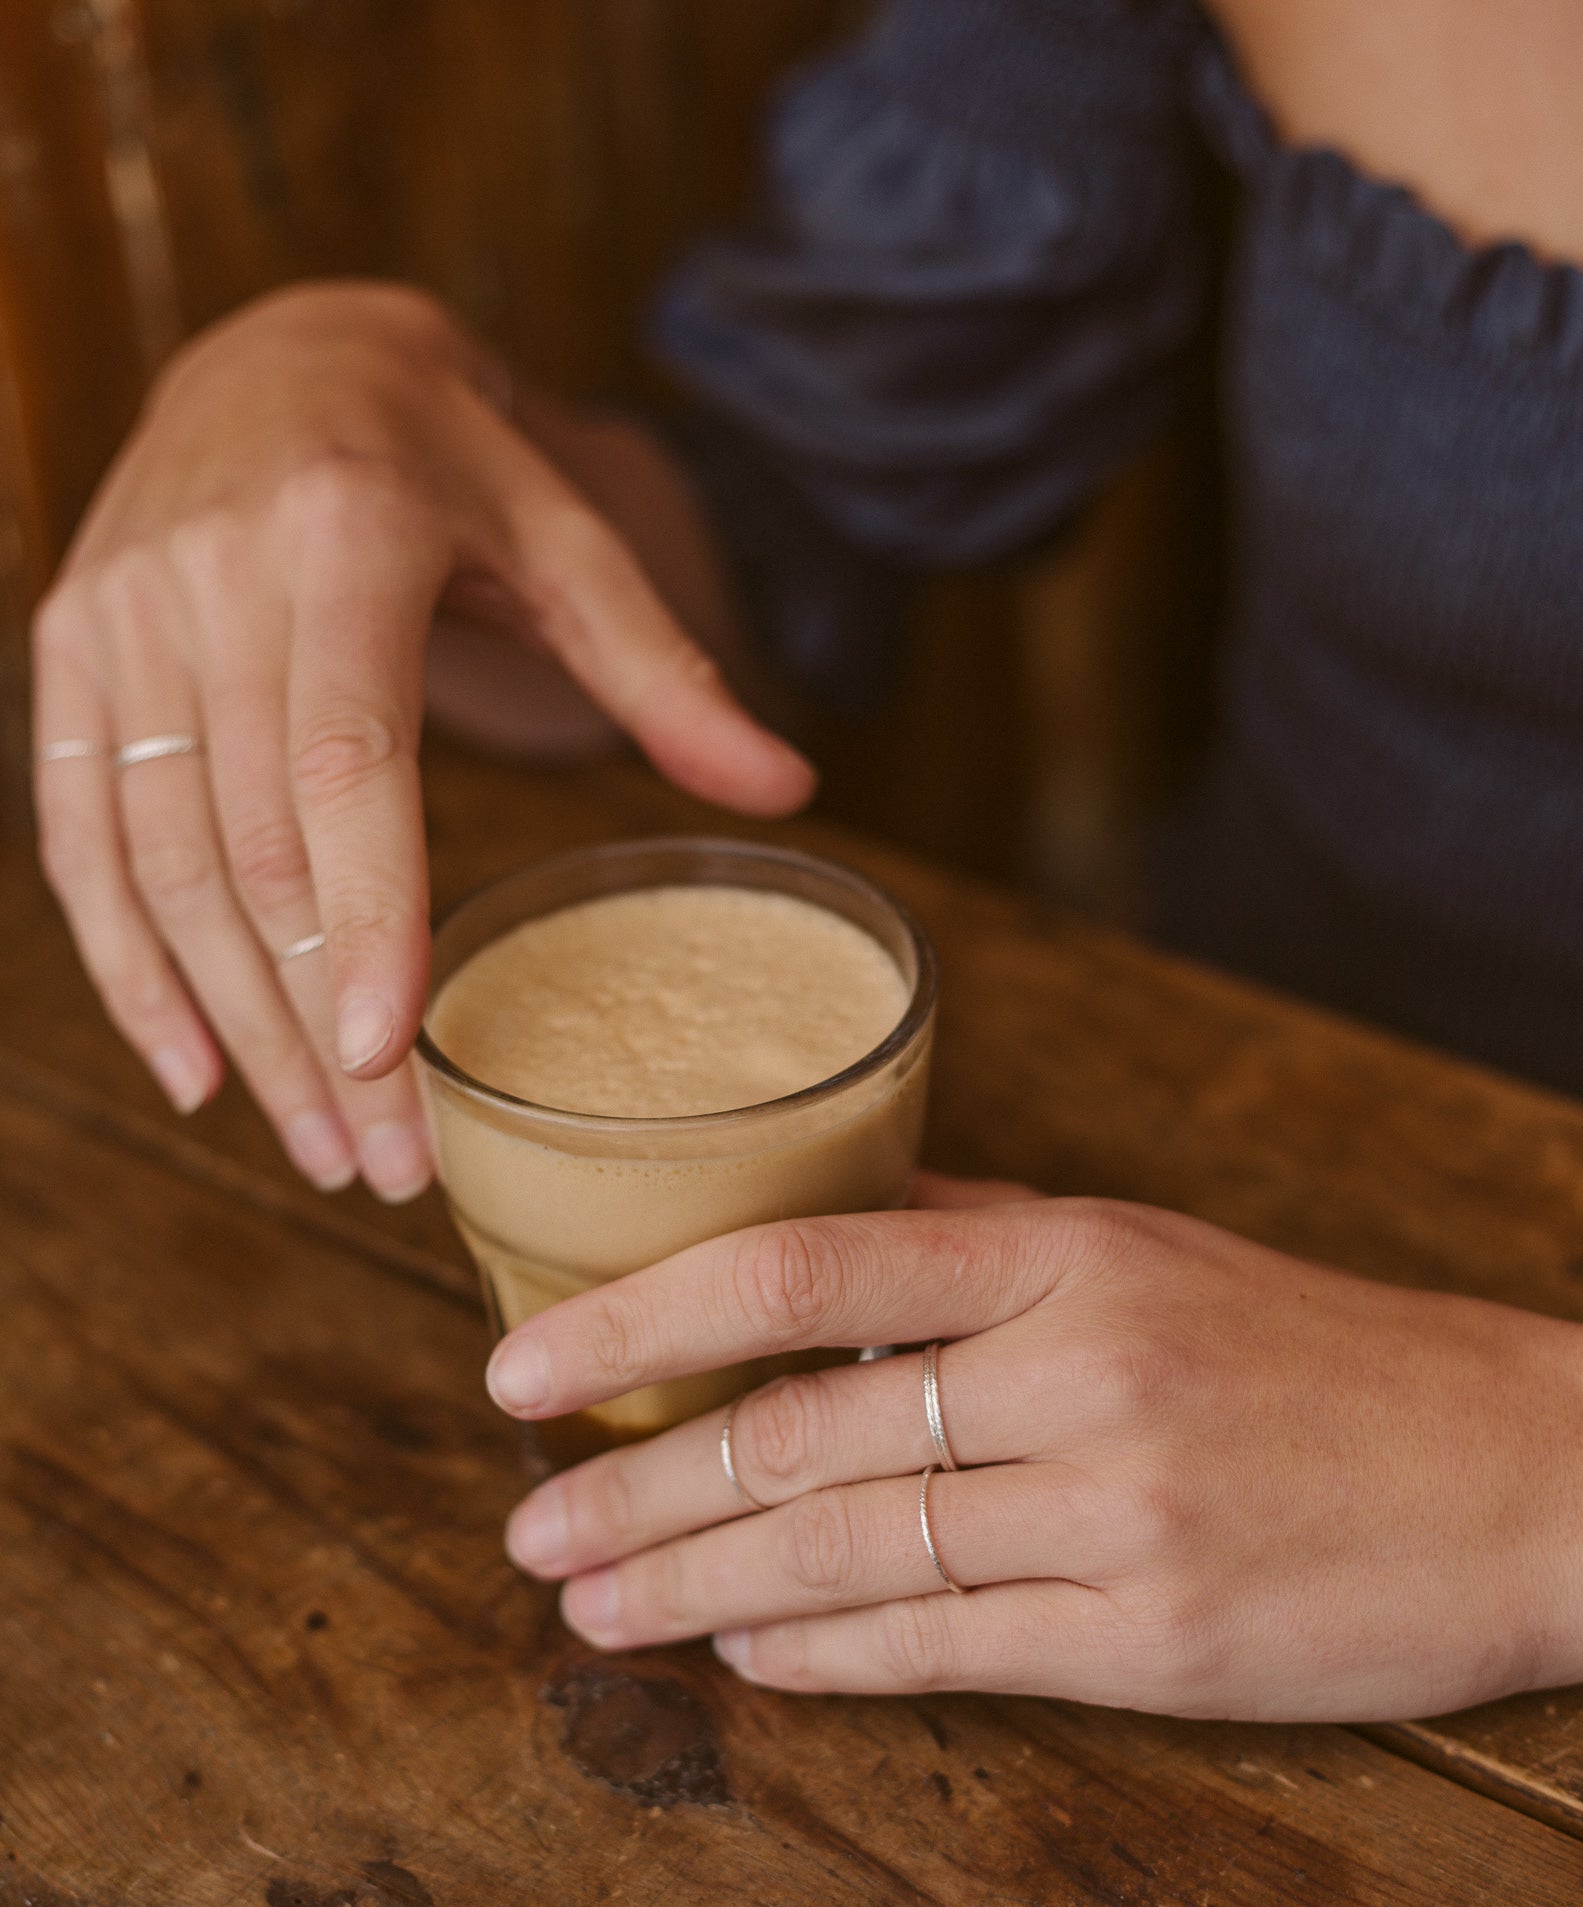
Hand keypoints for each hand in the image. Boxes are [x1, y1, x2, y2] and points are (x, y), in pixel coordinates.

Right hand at [32, 282, 812, 1198]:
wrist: (286, 350)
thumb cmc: (453, 464)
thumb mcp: (569, 538)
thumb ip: (665, 674)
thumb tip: (791, 792)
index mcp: (346, 539)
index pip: (345, 761)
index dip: (365, 917)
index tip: (388, 1059)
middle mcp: (211, 579)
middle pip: (254, 849)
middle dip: (316, 1024)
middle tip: (391, 1162)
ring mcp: (120, 618)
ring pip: (163, 865)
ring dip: (235, 1026)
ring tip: (323, 1146)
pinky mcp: (72, 651)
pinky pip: (81, 836)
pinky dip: (129, 966)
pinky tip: (195, 1069)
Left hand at [485, 1172, 1582, 1718]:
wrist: (1532, 1470)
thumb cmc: (1321, 1353)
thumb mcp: (1151, 1251)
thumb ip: (979, 1239)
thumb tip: (812, 1228)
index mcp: (1069, 1252)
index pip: (798, 1266)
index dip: (638, 1318)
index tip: (526, 1368)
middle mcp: (1079, 1370)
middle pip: (796, 1434)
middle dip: (634, 1488)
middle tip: (525, 1528)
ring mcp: (1117, 1511)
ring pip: (847, 1555)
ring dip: (694, 1590)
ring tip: (592, 1608)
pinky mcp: (1158, 1637)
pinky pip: (946, 1650)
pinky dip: (824, 1659)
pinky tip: (747, 1660)